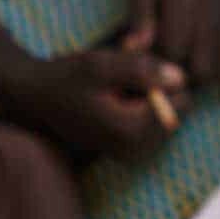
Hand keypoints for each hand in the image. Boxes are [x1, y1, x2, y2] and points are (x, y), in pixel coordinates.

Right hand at [4, 49, 188, 158]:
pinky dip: (144, 107)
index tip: (133, 72)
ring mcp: (134, 154)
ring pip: (168, 114)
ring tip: (117, 89)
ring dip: (151, 97)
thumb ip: (143, 70)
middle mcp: (135, 150)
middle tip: (122, 80)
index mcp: (131, 131)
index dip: (163, 79)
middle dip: (159, 90)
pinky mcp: (131, 151)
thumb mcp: (102, 64)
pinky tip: (118, 99)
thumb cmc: (68, 77)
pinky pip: (156, 121)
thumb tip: (181, 78)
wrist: (38, 97)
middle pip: (179, 110)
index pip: (181, 101)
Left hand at [128, 0, 219, 90]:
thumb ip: (138, 16)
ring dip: (212, 77)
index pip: (173, 52)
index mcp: (184, 3)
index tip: (155, 60)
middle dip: (187, 76)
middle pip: (203, 67)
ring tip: (197, 74)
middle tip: (175, 72)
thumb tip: (133, 49)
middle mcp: (214, 13)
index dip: (161, 63)